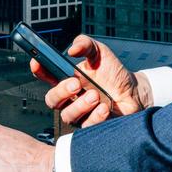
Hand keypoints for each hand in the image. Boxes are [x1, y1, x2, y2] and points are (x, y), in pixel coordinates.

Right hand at [30, 34, 151, 127]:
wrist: (134, 92)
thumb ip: (85, 44)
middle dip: (61, 92)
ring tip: (95, 95)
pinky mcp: (92, 126)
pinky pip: (86, 126)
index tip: (37, 62)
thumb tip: (72, 49)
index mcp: (67, 79)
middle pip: (52, 100)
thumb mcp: (100, 52)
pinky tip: (104, 107)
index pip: (46, 75)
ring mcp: (80, 113)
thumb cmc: (113, 73)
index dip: (38, 70)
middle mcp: (70, 98)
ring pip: (67, 115)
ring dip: (80, 105)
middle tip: (76, 84)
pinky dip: (95, 116)